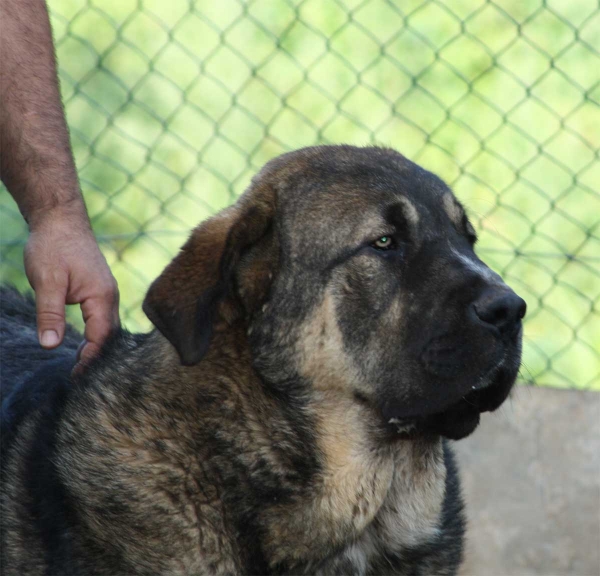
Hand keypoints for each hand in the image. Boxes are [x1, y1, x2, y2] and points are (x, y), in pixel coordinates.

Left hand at [24, 203, 119, 367]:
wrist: (60, 219)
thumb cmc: (54, 246)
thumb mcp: (47, 281)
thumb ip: (50, 314)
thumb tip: (51, 346)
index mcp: (102, 296)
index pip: (102, 337)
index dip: (91, 359)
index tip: (77, 378)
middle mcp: (110, 297)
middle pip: (109, 336)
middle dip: (97, 359)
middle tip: (79, 380)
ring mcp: (106, 293)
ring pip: (107, 329)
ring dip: (95, 349)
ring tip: (80, 369)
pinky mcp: (98, 291)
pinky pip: (101, 320)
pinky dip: (93, 336)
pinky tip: (79, 347)